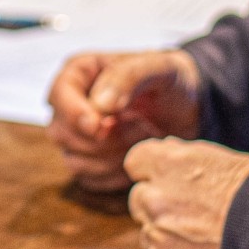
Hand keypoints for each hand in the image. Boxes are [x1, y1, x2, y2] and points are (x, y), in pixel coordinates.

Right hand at [46, 49, 202, 191]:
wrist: (189, 110)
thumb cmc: (171, 81)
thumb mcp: (158, 68)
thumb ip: (127, 77)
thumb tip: (100, 105)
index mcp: (79, 73)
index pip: (58, 96)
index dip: (75, 115)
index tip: (102, 126)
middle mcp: (71, 105)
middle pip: (62, 133)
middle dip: (103, 139)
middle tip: (141, 127)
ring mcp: (77, 136)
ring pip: (74, 160)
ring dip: (112, 158)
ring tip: (143, 139)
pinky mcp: (90, 162)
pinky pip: (89, 180)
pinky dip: (115, 175)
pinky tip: (138, 158)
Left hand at [125, 139, 248, 248]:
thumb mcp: (229, 161)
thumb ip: (190, 158)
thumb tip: (168, 152)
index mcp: (171, 164)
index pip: (136, 161)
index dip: (152, 170)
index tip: (167, 177)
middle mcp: (157, 198)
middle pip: (139, 198)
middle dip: (158, 203)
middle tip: (191, 212)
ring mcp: (160, 236)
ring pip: (149, 233)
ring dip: (167, 234)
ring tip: (205, 239)